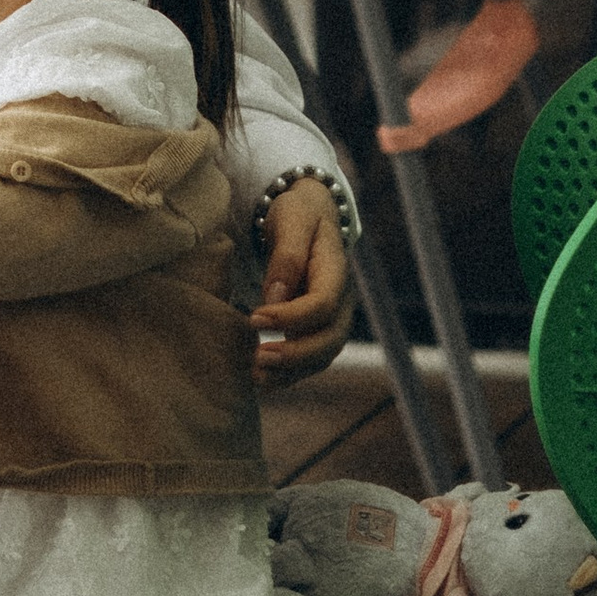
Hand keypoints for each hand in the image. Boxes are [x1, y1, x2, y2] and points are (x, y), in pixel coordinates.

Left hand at [254, 179, 353, 386]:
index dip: (291, 317)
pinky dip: (287, 375)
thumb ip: (286, 257)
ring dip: (291, 372)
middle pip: (330, 339)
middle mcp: (341, 302)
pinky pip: (309, 361)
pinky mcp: (316, 330)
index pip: (322, 304)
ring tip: (255, 377)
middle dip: (295, 354)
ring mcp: (332, 319)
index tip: (255, 317)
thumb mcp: (292, 220)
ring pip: (321, 357)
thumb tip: (274, 296)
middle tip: (258, 358)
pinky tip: (259, 381)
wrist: (310, 216)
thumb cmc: (298, 214)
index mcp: (337, 272)